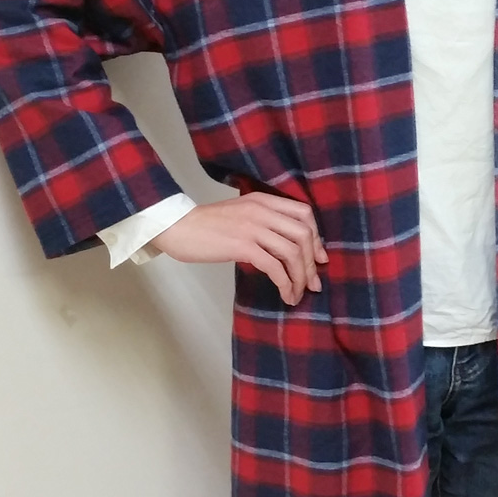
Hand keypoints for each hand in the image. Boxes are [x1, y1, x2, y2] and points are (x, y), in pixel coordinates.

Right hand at [149, 194, 328, 305]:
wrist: (178, 226)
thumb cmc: (207, 224)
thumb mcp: (241, 213)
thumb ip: (263, 221)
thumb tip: (286, 247)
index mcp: (264, 200)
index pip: (304, 213)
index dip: (317, 237)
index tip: (319, 258)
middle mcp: (263, 211)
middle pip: (304, 235)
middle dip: (312, 263)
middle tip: (313, 283)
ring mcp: (254, 228)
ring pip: (293, 253)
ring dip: (301, 278)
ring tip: (298, 294)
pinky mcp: (243, 246)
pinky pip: (275, 267)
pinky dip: (285, 284)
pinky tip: (285, 295)